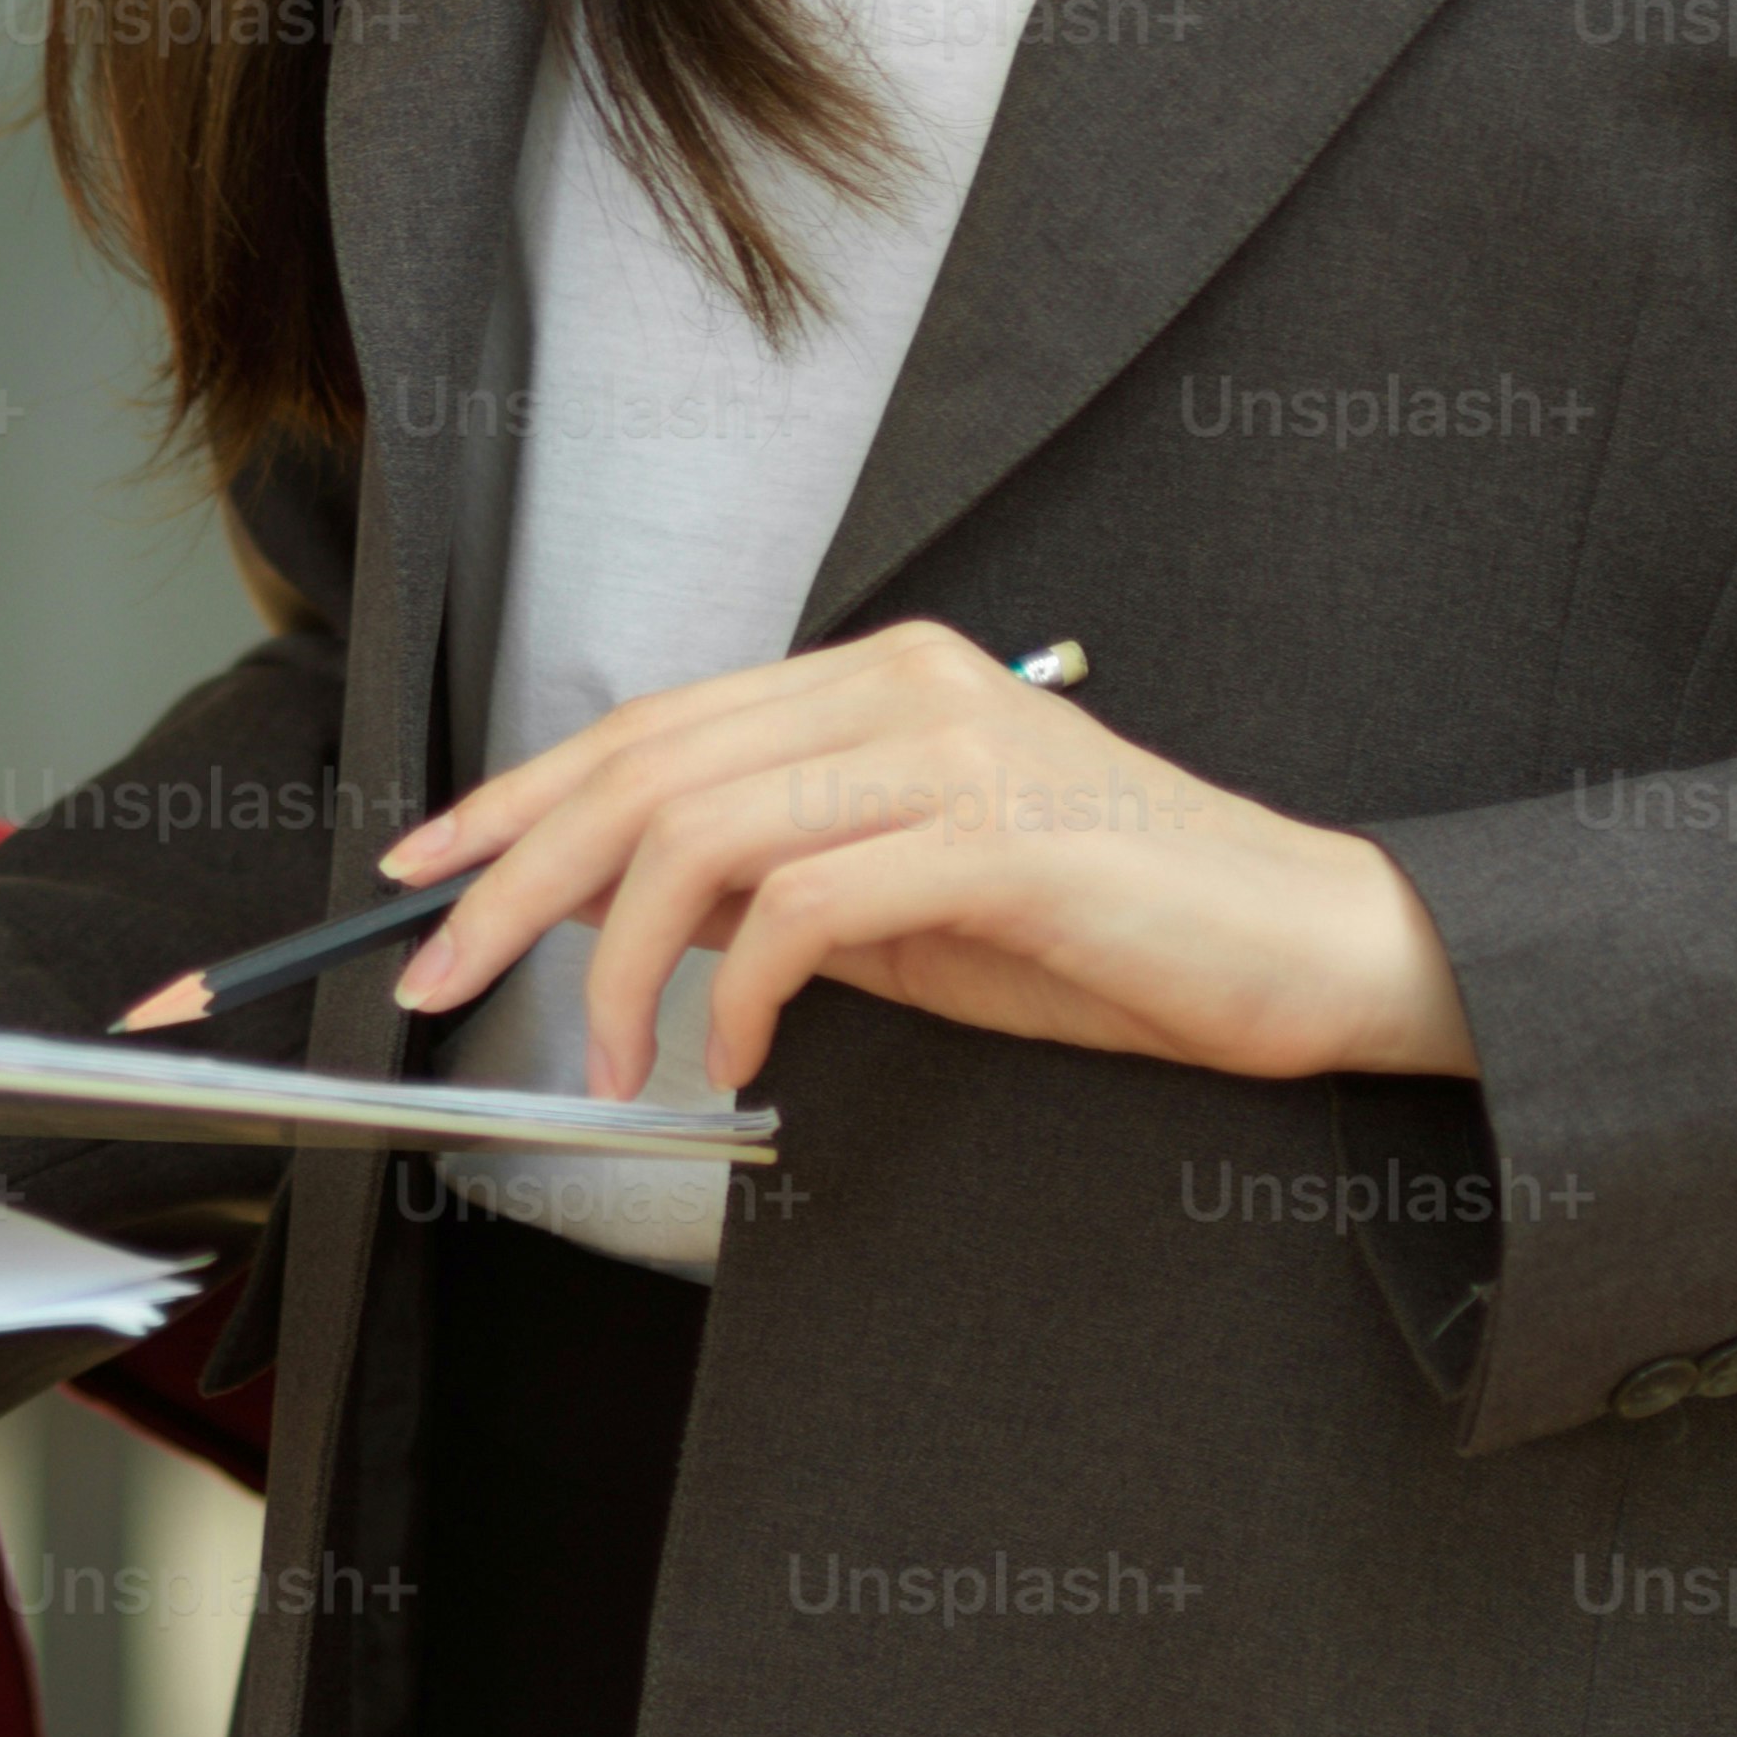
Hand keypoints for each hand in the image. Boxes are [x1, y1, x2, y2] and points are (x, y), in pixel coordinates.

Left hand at [362, 615, 1475, 1100]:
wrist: (1314, 950)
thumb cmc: (1114, 937)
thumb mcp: (909, 909)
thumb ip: (776, 884)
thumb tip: (621, 901)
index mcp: (877, 680)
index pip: (651, 727)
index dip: (516, 796)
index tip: (421, 871)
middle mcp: (904, 686)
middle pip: (647, 766)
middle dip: (513, 874)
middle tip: (438, 971)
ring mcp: (954, 749)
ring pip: (704, 829)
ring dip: (619, 957)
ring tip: (604, 1057)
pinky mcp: (999, 837)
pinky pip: (806, 906)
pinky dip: (737, 991)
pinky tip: (732, 1056)